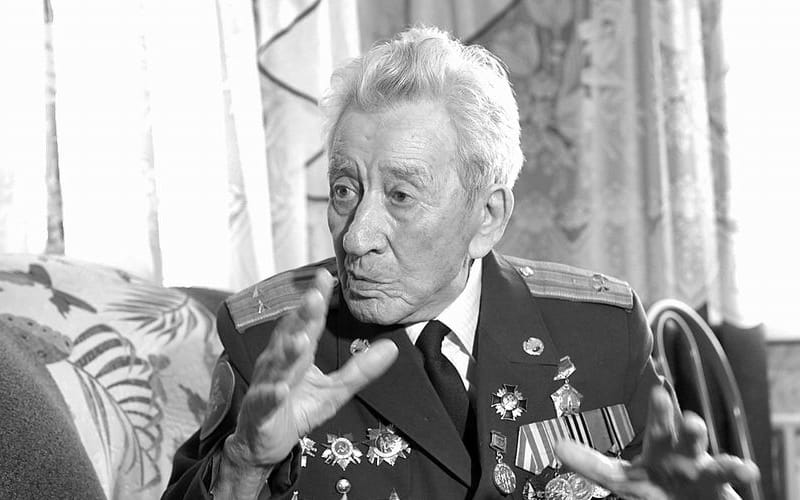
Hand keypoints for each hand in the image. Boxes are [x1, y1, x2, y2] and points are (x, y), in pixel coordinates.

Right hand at [222, 270, 398, 475]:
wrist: (264, 444)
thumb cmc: (296, 409)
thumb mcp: (335, 390)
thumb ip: (361, 369)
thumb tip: (392, 347)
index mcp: (297, 354)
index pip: (309, 322)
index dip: (317, 300)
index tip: (326, 276)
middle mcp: (279, 363)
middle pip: (291, 336)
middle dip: (302, 317)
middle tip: (314, 297)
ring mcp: (267, 385)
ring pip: (277, 366)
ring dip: (288, 351)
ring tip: (301, 339)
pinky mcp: (260, 411)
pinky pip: (265, 401)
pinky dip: (272, 394)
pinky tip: (281, 389)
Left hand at [555, 387, 759, 499]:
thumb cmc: (652, 487)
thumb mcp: (618, 477)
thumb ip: (589, 463)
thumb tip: (555, 445)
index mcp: (661, 447)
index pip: (658, 426)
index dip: (659, 410)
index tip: (659, 390)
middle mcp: (684, 455)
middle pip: (686, 437)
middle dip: (687, 425)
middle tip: (684, 412)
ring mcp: (704, 474)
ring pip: (713, 461)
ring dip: (718, 455)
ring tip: (724, 451)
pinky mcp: (719, 492)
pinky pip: (731, 485)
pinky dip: (740, 476)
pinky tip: (746, 471)